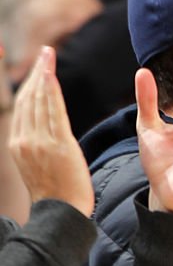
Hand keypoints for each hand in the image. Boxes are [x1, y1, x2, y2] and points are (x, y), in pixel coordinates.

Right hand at [9, 47, 93, 216]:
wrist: (62, 212)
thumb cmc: (57, 192)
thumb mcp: (39, 165)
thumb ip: (39, 145)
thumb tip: (44, 131)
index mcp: (18, 144)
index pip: (24, 107)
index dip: (31, 86)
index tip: (39, 69)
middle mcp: (24, 140)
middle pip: (29, 99)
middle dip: (37, 73)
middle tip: (45, 53)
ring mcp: (38, 141)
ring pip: (39, 101)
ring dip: (44, 75)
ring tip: (48, 56)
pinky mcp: (56, 144)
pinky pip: (52, 111)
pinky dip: (50, 91)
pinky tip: (50, 74)